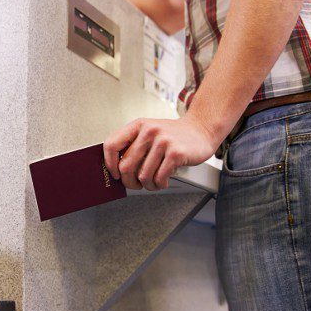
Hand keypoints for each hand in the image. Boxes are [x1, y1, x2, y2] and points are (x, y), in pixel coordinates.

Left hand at [103, 115, 219, 190]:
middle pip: (126, 166)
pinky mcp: (175, 153)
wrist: (201, 130)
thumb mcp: (149, 131)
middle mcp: (149, 131)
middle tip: (136, 184)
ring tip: (153, 182)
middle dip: (129, 181)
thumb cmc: (172, 135)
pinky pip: (159, 178)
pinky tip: (163, 181)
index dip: (109, 163)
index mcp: (138, 125)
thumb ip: (133, 145)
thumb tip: (116, 169)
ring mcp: (163, 141)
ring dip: (147, 185)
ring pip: (143, 175)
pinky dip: (159, 184)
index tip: (115, 173)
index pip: (111, 144)